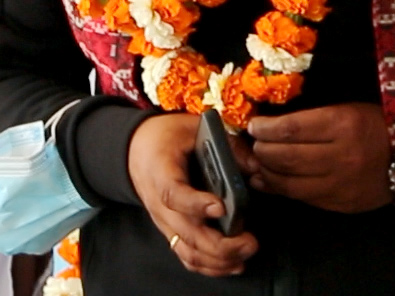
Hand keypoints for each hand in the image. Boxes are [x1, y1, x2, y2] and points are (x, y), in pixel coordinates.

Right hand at [126, 113, 258, 275]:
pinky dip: (210, 266)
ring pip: (188, 251)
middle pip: (186, 233)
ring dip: (219, 259)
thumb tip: (256, 167)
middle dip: (221, 244)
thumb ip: (225, 145)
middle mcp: (159, 204)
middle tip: (250, 240)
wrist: (137, 151)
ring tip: (246, 252)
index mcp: (160, 172)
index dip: (196, 203)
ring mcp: (165, 222)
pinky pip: (188, 256)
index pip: (173, 194)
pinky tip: (233, 264)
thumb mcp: (192, 128)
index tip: (221, 206)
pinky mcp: (172, 232)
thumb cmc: (167, 137)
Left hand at [246, 102, 393, 212]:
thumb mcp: (347, 110)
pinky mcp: (339, 204)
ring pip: (289, 182)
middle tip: (252, 144)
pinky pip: (301, 198)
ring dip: (265, 172)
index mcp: (343, 124)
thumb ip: (311, 119)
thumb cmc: (376, 125)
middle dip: (261, 151)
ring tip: (257, 163)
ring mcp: (339, 184)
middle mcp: (340, 156)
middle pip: (285, 157)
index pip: (291, 129)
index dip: (265, 128)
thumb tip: (270, 127)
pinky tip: (268, 181)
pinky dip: (279, 190)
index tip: (254, 125)